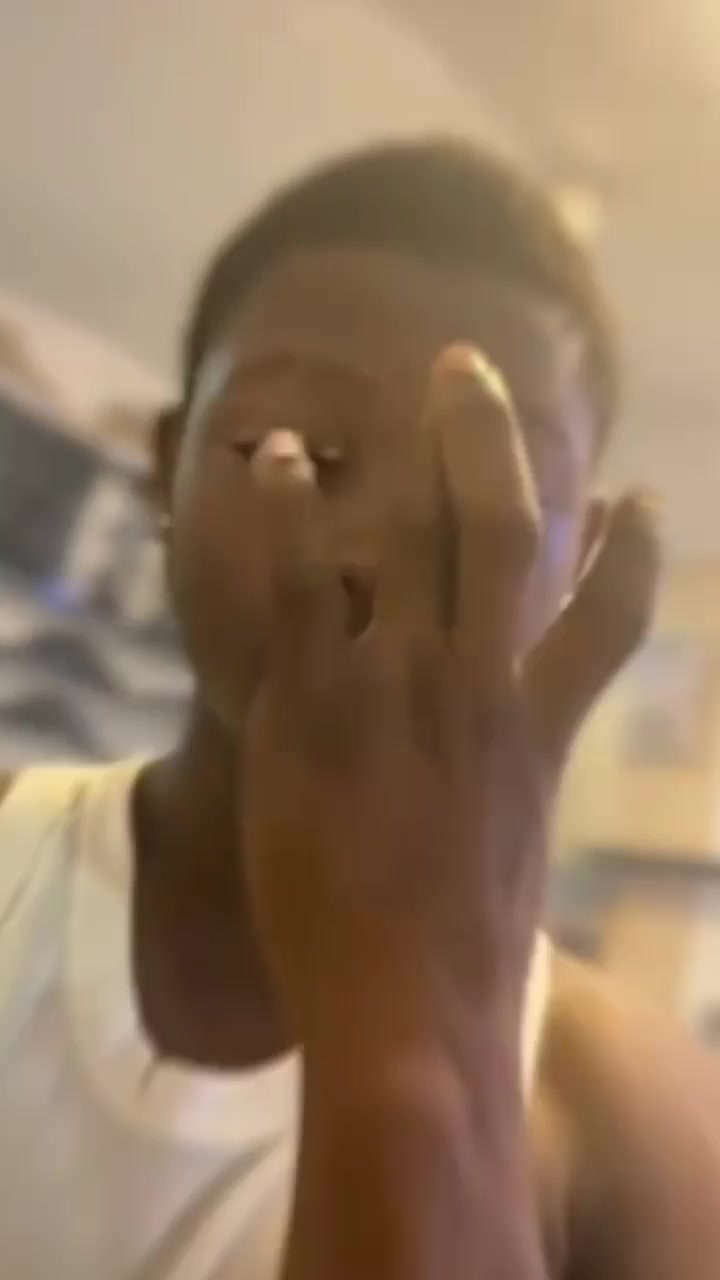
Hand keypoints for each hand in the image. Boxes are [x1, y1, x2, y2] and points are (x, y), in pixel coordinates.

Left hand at [242, 346, 659, 1044]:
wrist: (411, 1013)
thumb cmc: (464, 955)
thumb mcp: (514, 852)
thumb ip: (508, 784)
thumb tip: (505, 764)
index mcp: (541, 729)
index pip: (609, 615)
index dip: (630, 551)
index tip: (635, 500)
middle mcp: (482, 687)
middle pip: (505, 530)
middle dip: (493, 438)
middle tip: (470, 371)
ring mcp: (403, 689)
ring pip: (424, 532)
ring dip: (421, 446)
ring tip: (411, 379)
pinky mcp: (318, 707)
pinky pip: (305, 583)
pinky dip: (295, 513)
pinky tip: (282, 458)